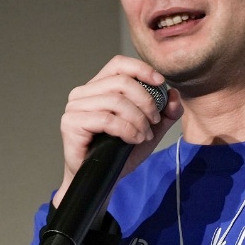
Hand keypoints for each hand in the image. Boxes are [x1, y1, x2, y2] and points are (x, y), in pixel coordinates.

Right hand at [52, 56, 182, 208]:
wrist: (103, 180)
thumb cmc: (120, 153)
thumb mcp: (150, 131)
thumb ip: (165, 113)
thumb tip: (174, 95)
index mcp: (99, 87)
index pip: (118, 64)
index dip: (141, 69)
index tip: (160, 83)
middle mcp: (83, 93)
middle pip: (122, 82)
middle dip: (146, 101)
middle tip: (154, 121)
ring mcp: (75, 107)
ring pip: (115, 100)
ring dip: (137, 119)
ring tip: (143, 135)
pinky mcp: (71, 123)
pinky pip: (106, 119)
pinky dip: (126, 129)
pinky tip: (133, 139)